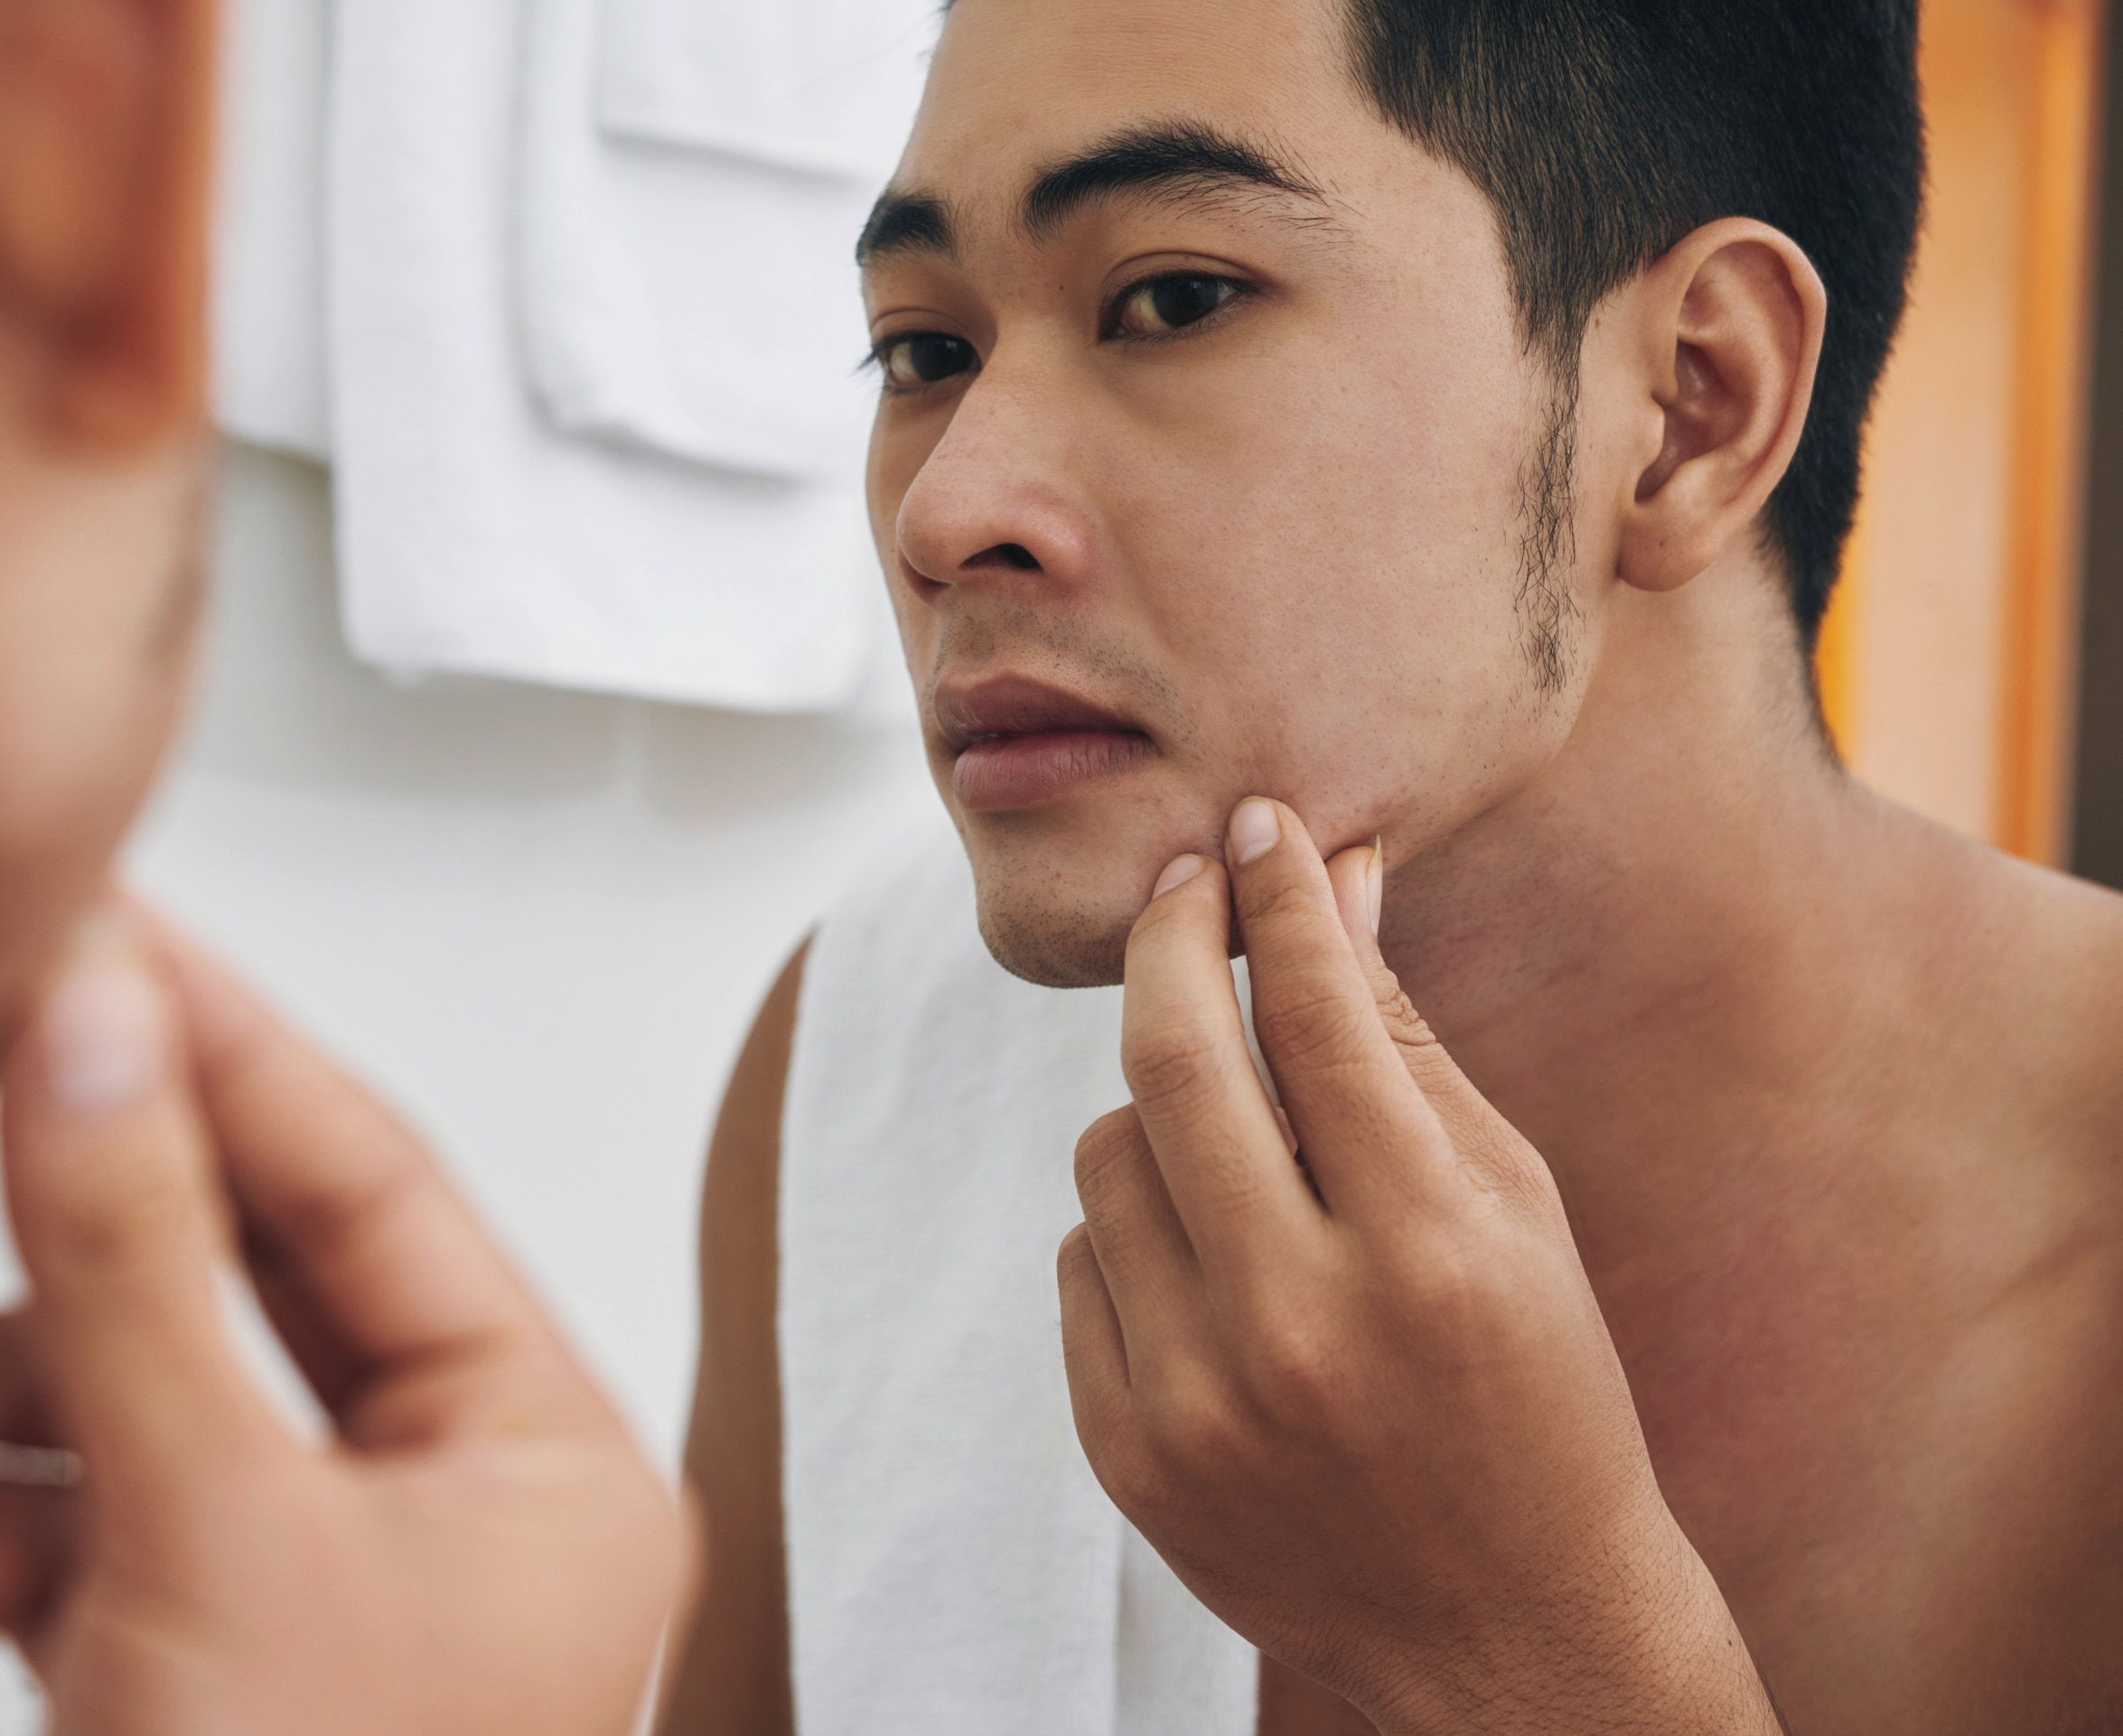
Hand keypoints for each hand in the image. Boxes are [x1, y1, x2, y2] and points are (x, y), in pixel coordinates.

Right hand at [0, 913, 688, 1735]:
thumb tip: (95, 1035)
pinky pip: (96, 1518)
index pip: (378, 1180)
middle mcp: (457, 1519)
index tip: (106, 942)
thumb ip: (138, 1268)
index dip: (225, 1046)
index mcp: (549, 1468)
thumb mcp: (212, 1527)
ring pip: (146, 1399)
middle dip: (71, 1253)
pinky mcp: (209, 1665)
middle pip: (245, 1281)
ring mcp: (330, 1595)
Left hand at [1058, 801, 1780, 1734]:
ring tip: (1237, 1142)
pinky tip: (1216, 1259)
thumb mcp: (1517, 1212)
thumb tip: (1331, 878)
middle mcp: (1300, 1325)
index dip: (1281, 895)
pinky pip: (1082, 1259)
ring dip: (1157, 1108)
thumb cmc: (1537, 1391)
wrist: (1507, 1633)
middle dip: (1169, 935)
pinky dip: (1135, 1227)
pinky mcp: (1125, 1449)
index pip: (1322, 1015)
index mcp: (1430, 1252)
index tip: (1255, 821)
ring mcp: (1197, 1398)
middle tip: (1180, 881)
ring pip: (1105, 1153)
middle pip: (1171, 1058)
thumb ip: (1406, 1048)